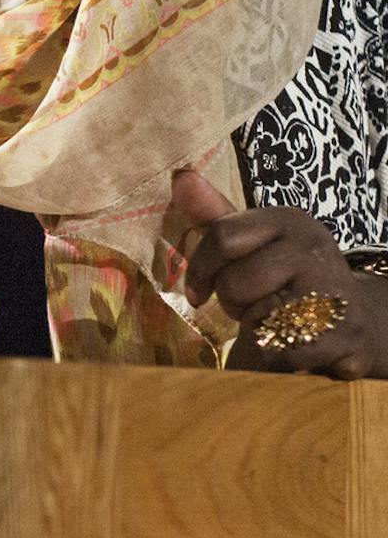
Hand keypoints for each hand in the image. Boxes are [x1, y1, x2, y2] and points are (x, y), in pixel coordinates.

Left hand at [174, 169, 384, 378]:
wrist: (357, 323)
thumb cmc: (289, 281)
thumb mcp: (254, 244)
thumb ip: (214, 217)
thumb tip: (180, 177)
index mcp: (289, 221)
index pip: (222, 236)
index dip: (202, 269)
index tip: (198, 293)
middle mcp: (313, 248)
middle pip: (234, 281)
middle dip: (234, 303)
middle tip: (255, 307)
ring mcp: (332, 290)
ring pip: (256, 318)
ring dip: (254, 334)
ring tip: (274, 326)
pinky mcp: (344, 334)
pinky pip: (279, 353)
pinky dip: (270, 360)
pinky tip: (290, 351)